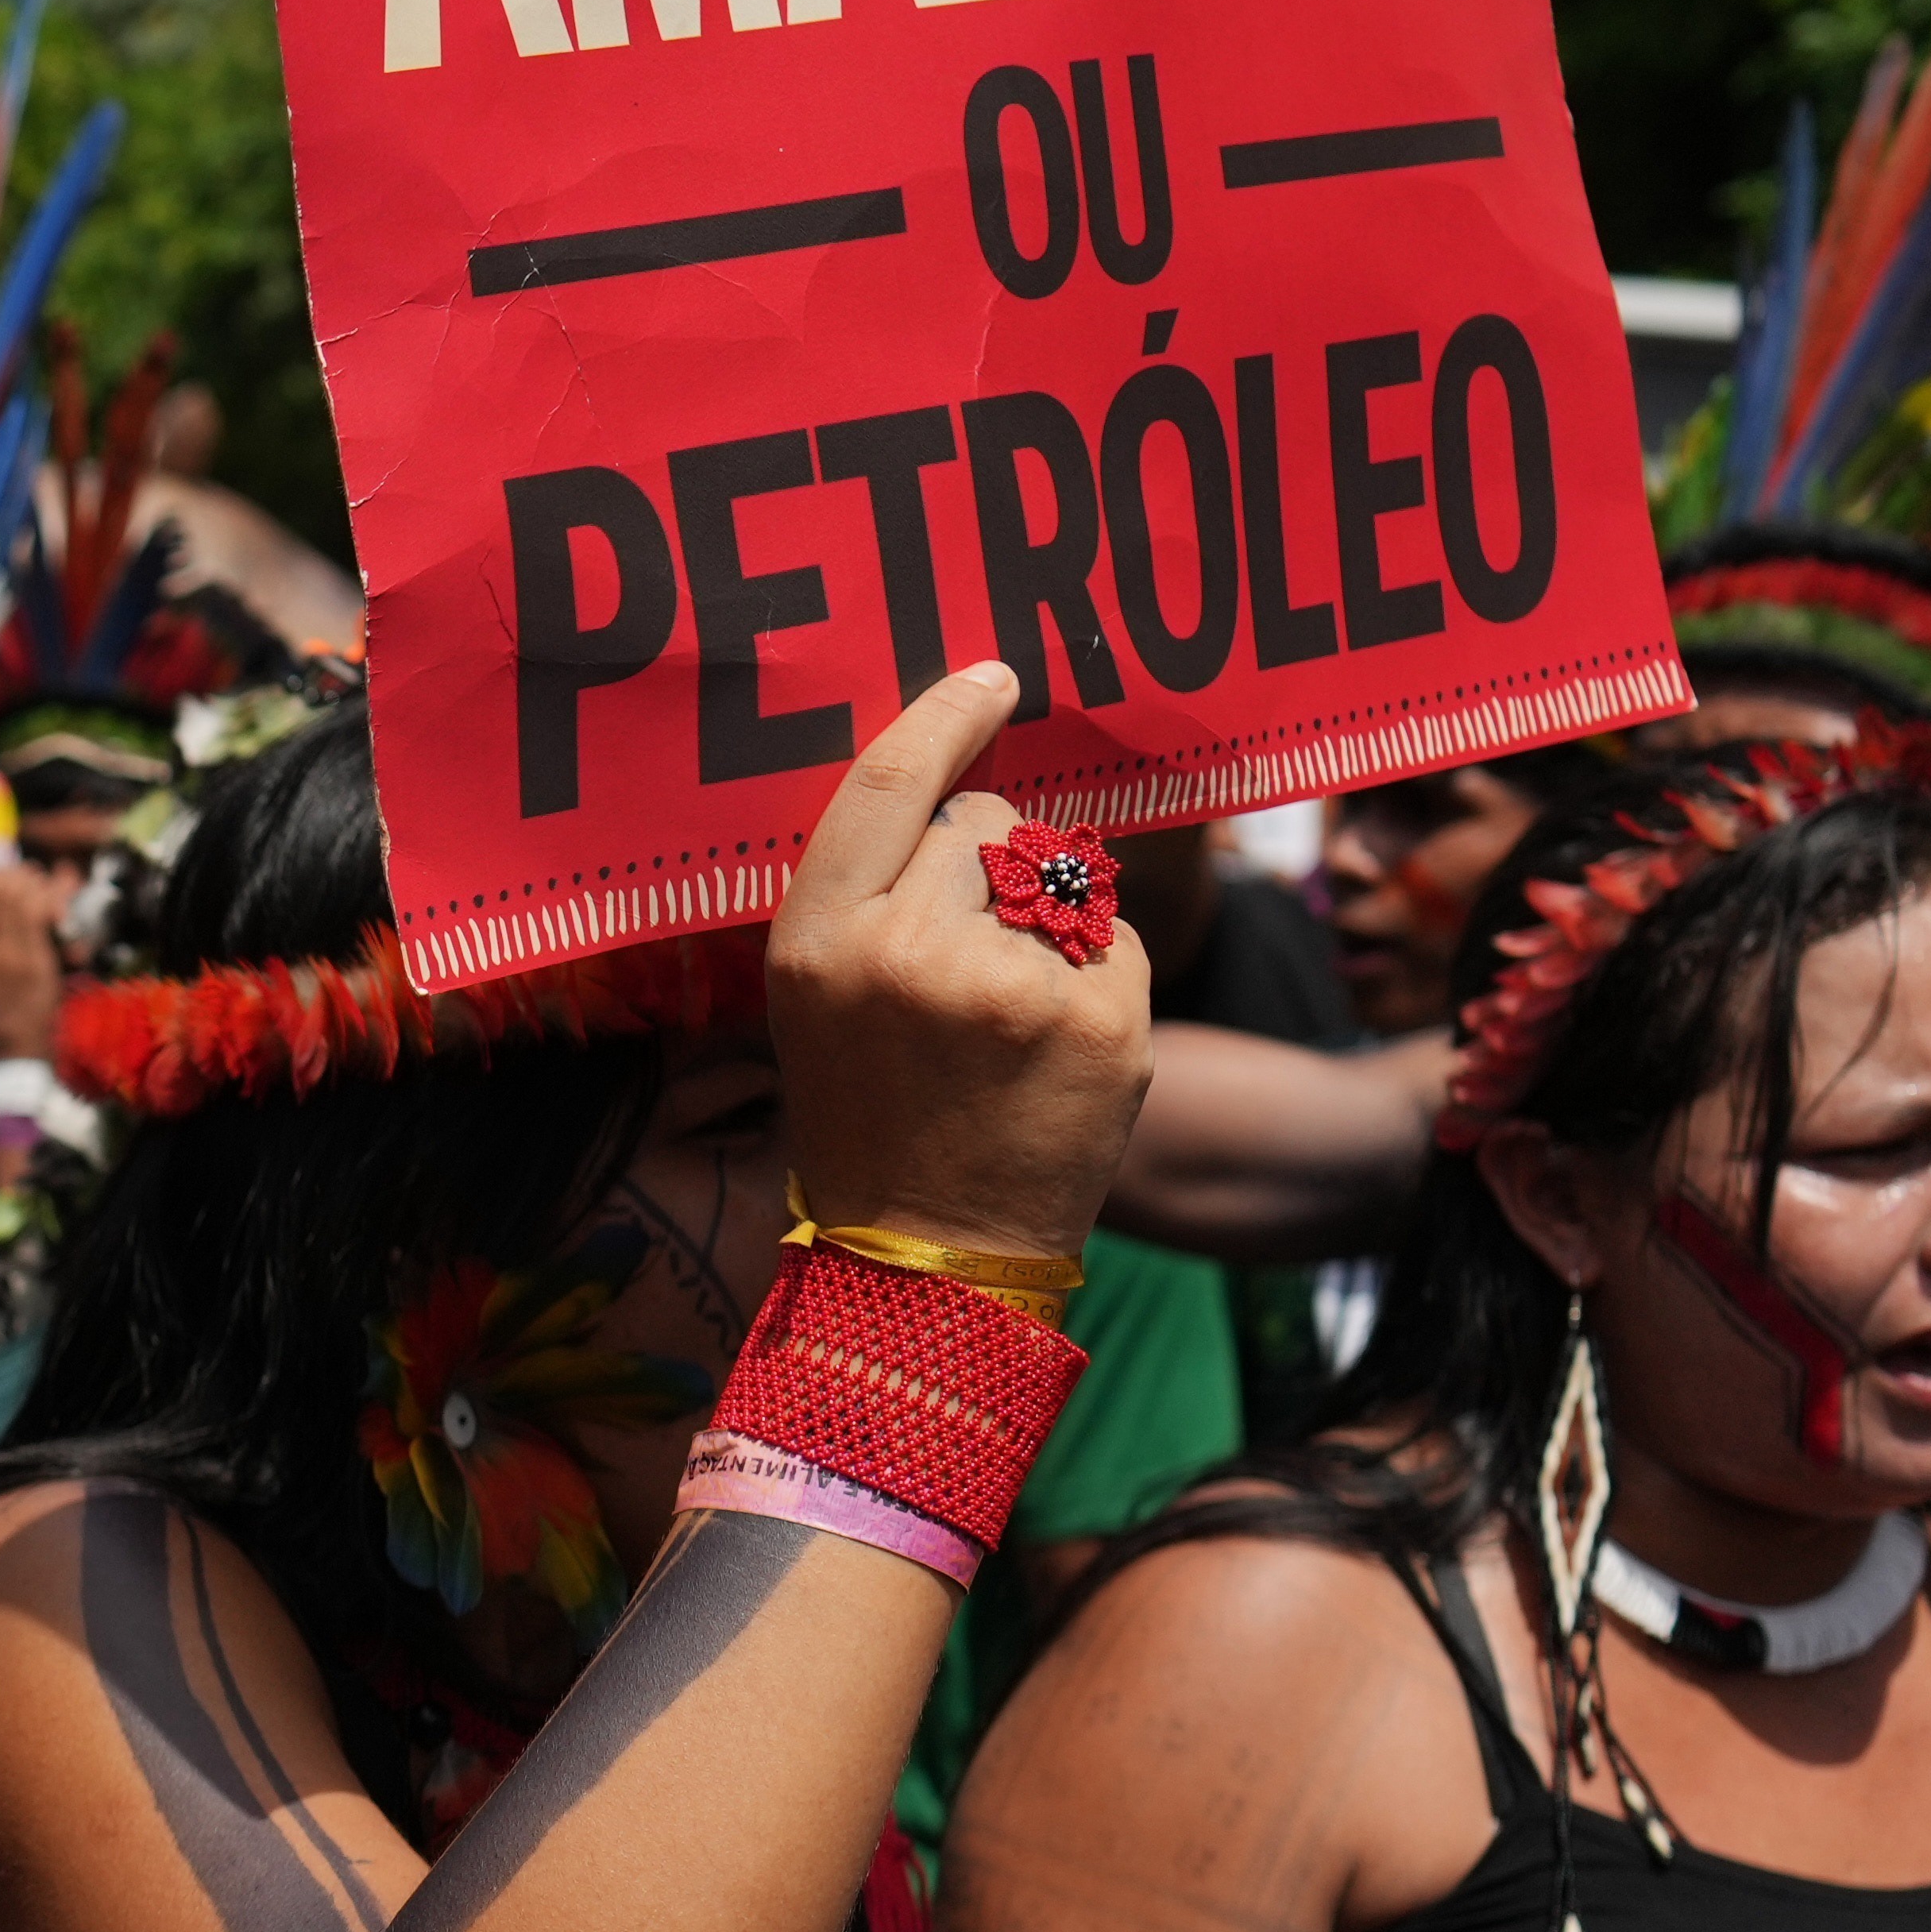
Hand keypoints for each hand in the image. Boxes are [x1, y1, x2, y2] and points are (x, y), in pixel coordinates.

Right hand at [0, 856, 67, 1062]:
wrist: (5, 1057)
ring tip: (35, 877)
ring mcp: (1, 959)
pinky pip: (36, 917)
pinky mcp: (31, 964)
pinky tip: (48, 896)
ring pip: (13, 900)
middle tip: (19, 871)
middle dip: (6, 875)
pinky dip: (43, 899)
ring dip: (26, 882)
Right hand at [764, 664, 1151, 1270]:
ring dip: (1045, 915)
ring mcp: (1012, 988)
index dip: (947, 717)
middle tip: (967, 957)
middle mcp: (909, 955)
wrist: (934, 1253)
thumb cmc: (870, 1114)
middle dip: (990, 864)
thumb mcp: (816, 998)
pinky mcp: (1101, 1019)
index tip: (993, 678)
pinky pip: (1114, 934)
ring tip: (1007, 1010)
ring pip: (1058, 873)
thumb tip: (961, 781)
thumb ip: (867, 892)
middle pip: (986, 824)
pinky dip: (1095, 970)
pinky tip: (1055, 1039)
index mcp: (820, 945)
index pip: (892, 785)